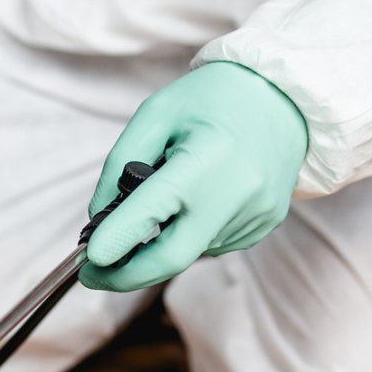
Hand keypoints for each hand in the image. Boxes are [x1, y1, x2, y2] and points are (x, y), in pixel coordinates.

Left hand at [81, 61, 306, 291]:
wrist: (285, 96)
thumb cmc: (213, 98)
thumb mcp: (156, 113)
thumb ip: (119, 164)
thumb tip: (99, 219)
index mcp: (206, 159)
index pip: (150, 214)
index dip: (113, 242)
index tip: (86, 260)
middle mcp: (236, 194)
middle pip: (171, 259)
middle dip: (126, 275)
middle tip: (94, 275)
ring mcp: (255, 215)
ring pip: (190, 250)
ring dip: (162, 241)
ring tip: (163, 200)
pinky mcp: (265, 225)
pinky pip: (213, 243)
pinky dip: (191, 232)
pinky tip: (198, 200)